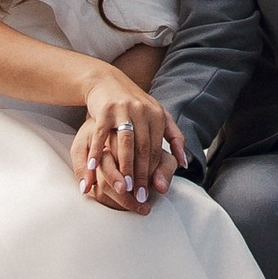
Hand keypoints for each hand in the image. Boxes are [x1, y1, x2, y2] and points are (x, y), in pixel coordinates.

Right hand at [70, 69, 187, 215]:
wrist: (106, 81)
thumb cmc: (134, 105)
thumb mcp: (157, 116)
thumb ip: (173, 137)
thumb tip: (184, 163)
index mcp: (158, 115)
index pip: (156, 149)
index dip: (154, 172)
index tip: (150, 192)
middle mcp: (143, 112)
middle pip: (144, 149)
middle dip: (142, 175)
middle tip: (139, 197)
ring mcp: (123, 110)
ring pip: (126, 143)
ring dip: (125, 166)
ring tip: (123, 187)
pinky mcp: (105, 110)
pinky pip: (101, 135)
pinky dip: (97, 152)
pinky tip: (93, 168)